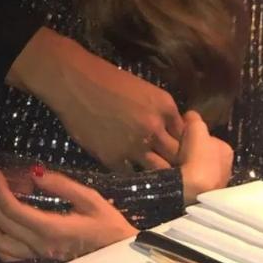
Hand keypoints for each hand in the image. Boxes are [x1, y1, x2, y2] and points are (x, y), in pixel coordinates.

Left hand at [0, 167, 137, 262]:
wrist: (119, 257)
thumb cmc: (108, 227)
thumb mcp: (90, 199)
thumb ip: (61, 185)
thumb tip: (34, 171)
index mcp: (50, 229)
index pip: (12, 209)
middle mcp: (38, 247)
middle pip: (1, 224)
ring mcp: (36, 258)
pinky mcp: (38, 262)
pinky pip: (6, 256)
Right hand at [6, 27, 183, 170]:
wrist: (75, 83)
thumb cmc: (108, 80)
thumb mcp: (144, 90)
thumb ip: (161, 113)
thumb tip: (170, 134)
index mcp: (166, 106)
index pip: (186, 136)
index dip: (184, 147)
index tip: (179, 154)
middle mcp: (155, 126)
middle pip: (177, 157)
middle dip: (176, 165)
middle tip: (174, 174)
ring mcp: (135, 145)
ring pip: (158, 171)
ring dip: (158, 177)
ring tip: (157, 183)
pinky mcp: (113, 158)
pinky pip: (131, 176)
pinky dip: (133, 178)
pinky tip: (132, 179)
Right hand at [178, 111, 233, 204]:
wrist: (192, 191)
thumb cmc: (198, 157)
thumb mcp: (197, 129)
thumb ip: (195, 119)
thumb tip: (191, 115)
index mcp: (226, 150)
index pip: (208, 137)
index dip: (193, 135)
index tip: (181, 135)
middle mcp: (225, 167)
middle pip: (201, 153)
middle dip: (189, 151)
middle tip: (174, 149)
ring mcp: (214, 183)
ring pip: (195, 168)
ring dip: (184, 164)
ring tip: (170, 162)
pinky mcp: (203, 195)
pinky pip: (189, 181)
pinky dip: (181, 177)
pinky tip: (172, 175)